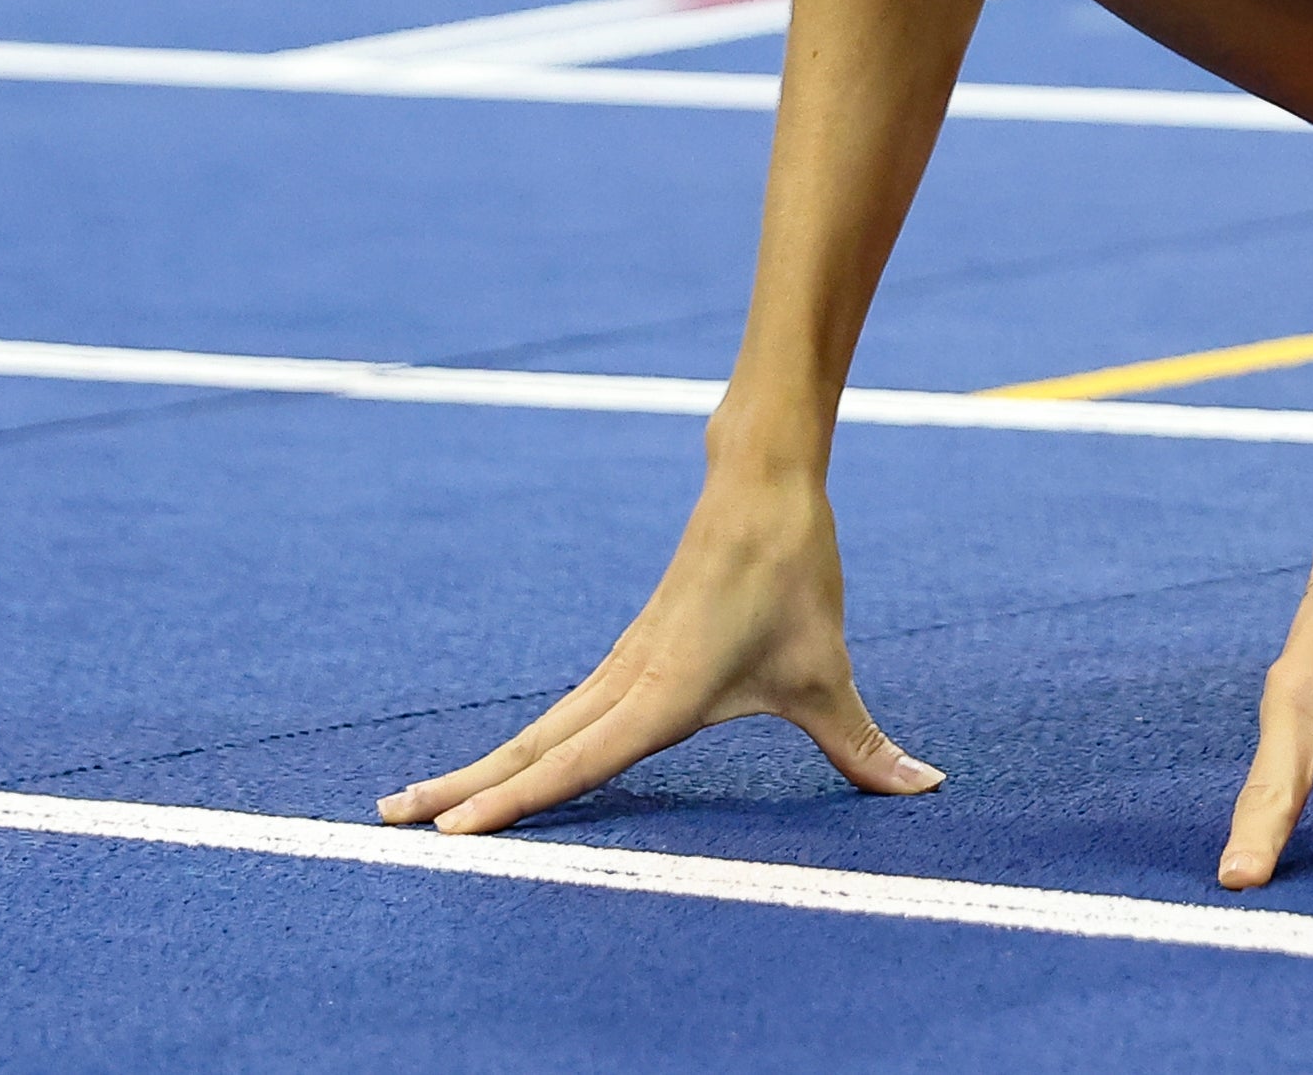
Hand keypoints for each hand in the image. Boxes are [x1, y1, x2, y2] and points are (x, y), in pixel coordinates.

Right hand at [381, 468, 939, 834]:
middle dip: (461, 790)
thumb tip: (923, 787)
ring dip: (481, 767)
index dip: (512, 802)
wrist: (762, 480)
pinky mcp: (629, 654)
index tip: (451, 832)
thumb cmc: (791, 574)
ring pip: (539, 729)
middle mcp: (626, 683)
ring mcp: (620, 666)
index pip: (574, 763)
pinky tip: (504, 768)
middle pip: (530, 748)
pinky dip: (523, 745)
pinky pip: (563, 713)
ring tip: (418, 804)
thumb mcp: (827, 674)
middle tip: (390, 823)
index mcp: (660, 695)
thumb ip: (863, 746)